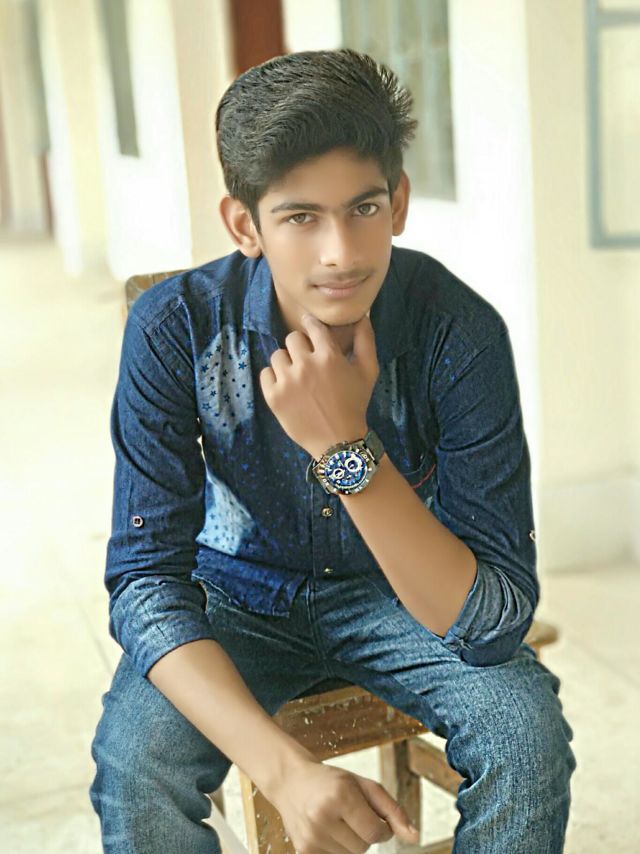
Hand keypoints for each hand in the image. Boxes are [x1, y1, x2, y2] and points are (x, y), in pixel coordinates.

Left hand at [259, 312, 378, 459]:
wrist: (338, 441)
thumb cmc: (355, 404)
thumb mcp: (368, 371)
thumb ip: (365, 340)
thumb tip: (362, 315)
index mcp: (329, 356)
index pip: (312, 326)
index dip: (311, 327)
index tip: (310, 332)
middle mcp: (306, 365)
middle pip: (292, 338)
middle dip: (300, 347)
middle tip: (307, 362)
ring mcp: (287, 381)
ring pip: (277, 355)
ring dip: (287, 363)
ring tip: (297, 377)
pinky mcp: (273, 396)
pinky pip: (265, 373)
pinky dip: (274, 378)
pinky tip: (286, 388)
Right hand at [267, 756, 419, 853]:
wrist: (291, 782)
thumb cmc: (333, 782)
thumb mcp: (364, 785)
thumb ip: (393, 810)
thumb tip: (415, 837)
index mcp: (340, 794)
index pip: (375, 832)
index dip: (381, 828)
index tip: (374, 817)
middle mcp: (322, 816)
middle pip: (363, 847)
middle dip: (364, 834)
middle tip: (350, 814)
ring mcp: (310, 836)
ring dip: (351, 843)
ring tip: (337, 821)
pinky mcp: (303, 851)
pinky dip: (338, 850)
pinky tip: (328, 831)